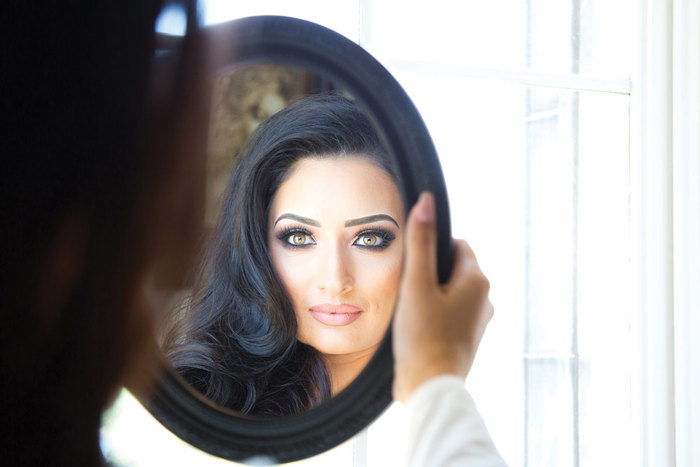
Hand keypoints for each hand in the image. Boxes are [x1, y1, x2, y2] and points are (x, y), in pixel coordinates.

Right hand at [392, 192, 493, 403]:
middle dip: (431, 273)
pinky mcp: (468, 337)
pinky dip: (435, 313)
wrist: (430, 387)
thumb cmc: (423, 336)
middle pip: (454, 268)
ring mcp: (478, 320)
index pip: (456, 245)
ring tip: (412, 311)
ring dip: (431, 294)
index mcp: (478, 280)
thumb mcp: (416, 283)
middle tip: (409, 291)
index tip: (414, 269)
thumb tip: (427, 201)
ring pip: (451, 291)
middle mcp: (485, 298)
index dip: (431, 250)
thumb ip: (420, 241)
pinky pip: (450, 312)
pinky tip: (418, 326)